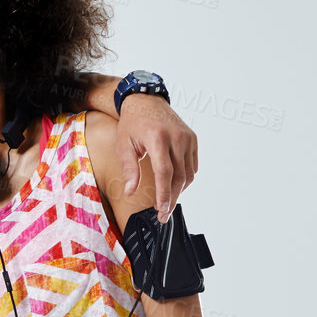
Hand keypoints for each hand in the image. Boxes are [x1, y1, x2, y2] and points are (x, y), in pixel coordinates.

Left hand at [117, 95, 197, 221]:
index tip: (161, 210)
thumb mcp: (123, 145)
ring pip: (188, 173)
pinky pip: (192, 165)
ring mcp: (187, 137)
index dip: (164, 194)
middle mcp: (177, 137)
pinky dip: (185, 179)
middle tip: (163, 215)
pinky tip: (174, 186)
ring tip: (167, 202)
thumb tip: (130, 192)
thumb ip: (128, 169)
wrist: (146, 101)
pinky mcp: (192, 139)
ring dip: (179, 191)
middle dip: (172, 199)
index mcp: (158, 138)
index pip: (164, 172)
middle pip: (179, 176)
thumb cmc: (132, 124)